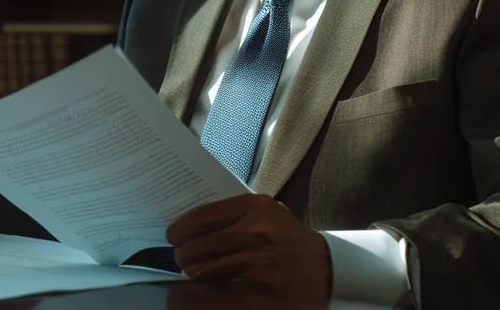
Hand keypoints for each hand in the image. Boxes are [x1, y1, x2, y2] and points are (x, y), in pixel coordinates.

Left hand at [167, 194, 331, 300]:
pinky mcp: (260, 289)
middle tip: (180, 257)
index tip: (172, 235)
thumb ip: (234, 215)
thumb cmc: (290, 239)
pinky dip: (204, 291)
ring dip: (191, 272)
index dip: (180, 229)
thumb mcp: (269, 213)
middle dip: (183, 254)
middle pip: (198, 245)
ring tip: (190, 271)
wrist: (327, 267)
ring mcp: (258, 262)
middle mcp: (256, 232)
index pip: (201, 217)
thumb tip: (192, 225)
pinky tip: (200, 288)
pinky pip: (218, 291)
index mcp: (256, 208)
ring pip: (204, 270)